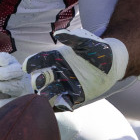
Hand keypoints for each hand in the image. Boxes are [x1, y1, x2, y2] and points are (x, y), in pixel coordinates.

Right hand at [0, 29, 128, 110]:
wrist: (113, 64)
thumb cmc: (98, 50)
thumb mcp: (86, 43)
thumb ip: (73, 39)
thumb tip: (59, 34)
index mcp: (56, 58)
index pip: (40, 60)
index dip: (33, 63)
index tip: (26, 66)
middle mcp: (56, 73)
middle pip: (41, 78)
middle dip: (37, 80)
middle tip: (36, 82)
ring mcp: (63, 86)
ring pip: (48, 92)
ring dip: (45, 96)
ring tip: (43, 99)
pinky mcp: (73, 97)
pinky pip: (63, 102)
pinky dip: (61, 105)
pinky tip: (64, 105)